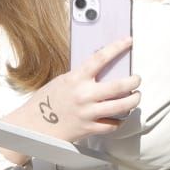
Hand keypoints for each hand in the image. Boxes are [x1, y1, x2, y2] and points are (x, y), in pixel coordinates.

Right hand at [0, 37, 140, 159]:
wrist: (33, 125)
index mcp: (76, 78)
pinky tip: (120, 115)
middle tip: (137, 79)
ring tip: (135, 97)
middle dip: (134, 81)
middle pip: (119, 86)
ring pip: (122, 106)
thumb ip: (82, 76)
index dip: (117, 47)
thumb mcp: (63, 81)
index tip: (128, 41)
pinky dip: (120, 119)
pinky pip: (113, 124)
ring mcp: (88, 113)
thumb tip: (104, 70)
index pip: (100, 58)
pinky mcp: (89, 128)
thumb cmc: (47, 101)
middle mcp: (84, 95)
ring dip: (133, 100)